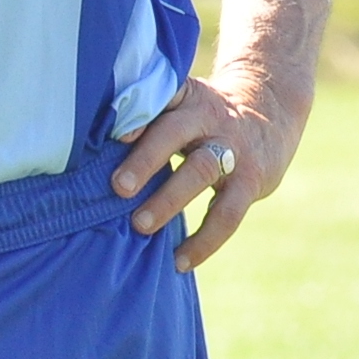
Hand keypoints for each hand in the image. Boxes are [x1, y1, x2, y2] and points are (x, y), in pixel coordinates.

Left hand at [112, 72, 310, 270]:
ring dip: (169, 199)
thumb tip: (86, 148)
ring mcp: (234, 148)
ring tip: (141, 225)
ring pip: (201, 170)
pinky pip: (228, 213)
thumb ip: (147, 121)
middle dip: (147, 159)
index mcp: (186, 97)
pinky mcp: (252, 180)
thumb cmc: (204, 116)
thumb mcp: (184, 104)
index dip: (140, 114)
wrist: (272, 109)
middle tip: (118, 187)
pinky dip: (204, 241)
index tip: (117, 133)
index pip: (163, 97)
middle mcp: (209, 117)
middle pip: (176, 132)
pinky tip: (179, 261)